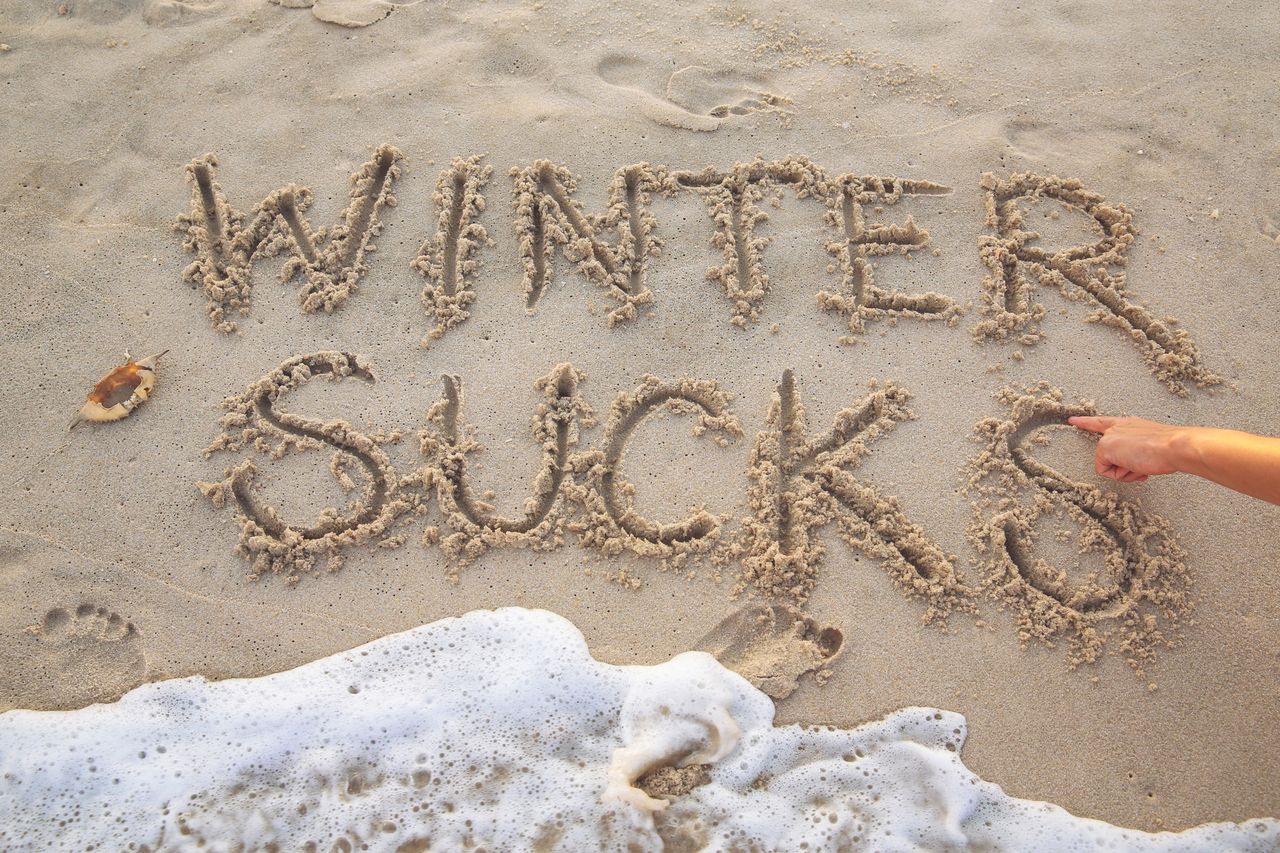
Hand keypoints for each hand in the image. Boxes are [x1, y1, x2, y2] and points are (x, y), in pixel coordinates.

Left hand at [1067, 415, 1186, 482]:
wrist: (1174, 447)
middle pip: (1108, 455)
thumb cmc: (1169, 448)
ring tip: (1143, 462)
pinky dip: (1121, 475)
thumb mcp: (1150, 446)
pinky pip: (1106, 472)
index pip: (1103, 422)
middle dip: (1125, 467)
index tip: (1072, 420)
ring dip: (1126, 472)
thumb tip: (1135, 464)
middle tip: (1143, 462)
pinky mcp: (1105, 447)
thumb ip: (1136, 451)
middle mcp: (1117, 428)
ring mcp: (1109, 437)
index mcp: (1128, 424)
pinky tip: (1135, 465)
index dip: (1086, 422)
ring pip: (1110, 466)